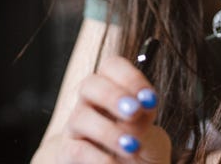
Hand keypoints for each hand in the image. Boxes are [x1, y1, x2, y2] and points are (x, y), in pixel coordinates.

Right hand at [56, 55, 171, 162]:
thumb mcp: (153, 138)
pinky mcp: (68, 154)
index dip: (130, 78)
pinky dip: (97, 158)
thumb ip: (146, 121)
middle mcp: (90, 104)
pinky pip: (76, 150)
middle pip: (90, 84)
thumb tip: (141, 106)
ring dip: (108, 130)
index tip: (149, 98)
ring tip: (131, 146)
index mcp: (113, 91)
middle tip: (134, 111)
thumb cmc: (142, 157)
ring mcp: (76, 129)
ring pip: (80, 117)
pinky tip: (114, 163)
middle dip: (112, 96)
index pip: (112, 67)